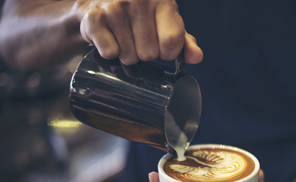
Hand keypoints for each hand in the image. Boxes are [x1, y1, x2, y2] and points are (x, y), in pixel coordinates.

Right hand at [76, 0, 202, 64]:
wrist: (100, 2)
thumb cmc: (140, 16)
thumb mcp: (166, 23)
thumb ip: (184, 41)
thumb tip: (196, 57)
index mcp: (162, 0)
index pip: (171, 42)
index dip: (168, 52)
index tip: (163, 47)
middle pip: (150, 54)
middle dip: (145, 53)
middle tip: (138, 39)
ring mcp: (115, 7)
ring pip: (130, 56)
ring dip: (127, 53)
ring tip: (124, 37)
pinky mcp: (94, 18)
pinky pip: (110, 53)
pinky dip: (110, 51)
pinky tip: (110, 37)